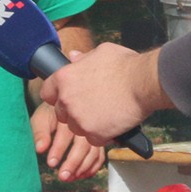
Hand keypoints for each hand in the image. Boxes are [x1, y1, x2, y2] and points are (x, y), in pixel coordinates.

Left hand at [30, 103, 105, 181]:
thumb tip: (40, 149)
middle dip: (73, 163)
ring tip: (70, 178)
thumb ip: (40, 134)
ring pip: (94, 152)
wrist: (65, 107)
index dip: (58, 150)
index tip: (51, 163)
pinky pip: (99, 157)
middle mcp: (84, 125)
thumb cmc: (50, 115)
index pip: (65, 134)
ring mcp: (93, 133)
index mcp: (69, 116)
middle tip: (63, 176)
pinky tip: (81, 175)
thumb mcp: (40, 119)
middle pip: (83, 145)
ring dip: (83, 168)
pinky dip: (92, 168)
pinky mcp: (98, 142)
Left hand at [41, 43, 169, 144]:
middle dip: (74, 111)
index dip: (58, 95)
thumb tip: (73, 56)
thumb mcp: (101, 52)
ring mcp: (79, 119)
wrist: (144, 82)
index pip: (47, 93)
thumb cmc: (125, 64)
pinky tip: (113, 123)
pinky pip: (93, 139)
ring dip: (88, 124)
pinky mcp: (93, 134)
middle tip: (93, 105)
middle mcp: (67, 100)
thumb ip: (83, 57)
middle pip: (61, 113)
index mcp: (64, 78)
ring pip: (76, 128)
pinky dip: (102, 135)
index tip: (69, 96)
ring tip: (105, 113)